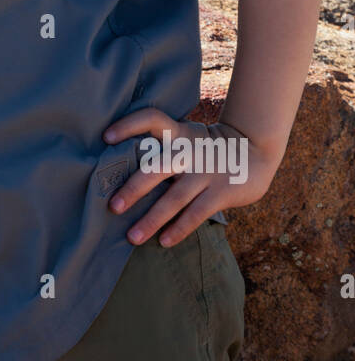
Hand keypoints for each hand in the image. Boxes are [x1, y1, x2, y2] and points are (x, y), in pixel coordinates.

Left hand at [101, 107, 280, 245]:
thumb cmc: (207, 147)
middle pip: (157, 167)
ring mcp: (205, 172)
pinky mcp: (221, 192)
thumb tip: (121, 165)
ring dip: (152, 219)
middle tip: (113, 207)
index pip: (151, 119)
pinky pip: (196, 213)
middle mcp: (189, 151)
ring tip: (132, 237)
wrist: (256, 149)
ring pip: (174, 198)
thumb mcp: (187, 136)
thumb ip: (163, 145)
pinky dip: (179, 229)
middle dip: (134, 188)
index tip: (106, 137)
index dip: (128, 125)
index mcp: (178, 133)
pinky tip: (163, 242)